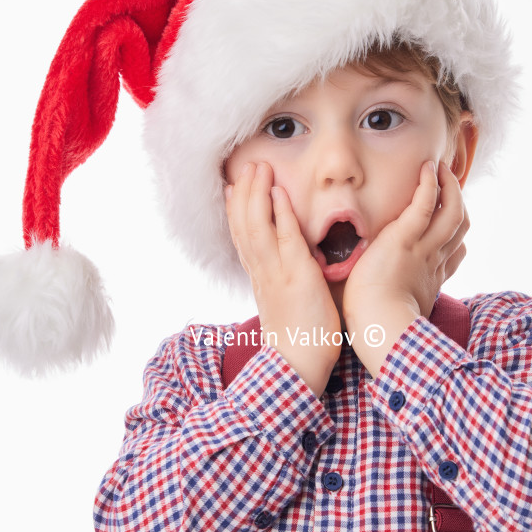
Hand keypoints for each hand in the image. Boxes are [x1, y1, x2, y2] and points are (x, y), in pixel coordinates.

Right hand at [225, 161, 341, 395]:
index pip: (242, 237)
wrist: (297, 365)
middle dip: (243, 194)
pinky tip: (278, 194)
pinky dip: (279, 214)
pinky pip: (284, 239)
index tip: (232, 188)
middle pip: (243, 225)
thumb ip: (286, 282)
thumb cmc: (299, 339)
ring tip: (259, 169)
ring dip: (257, 194)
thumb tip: (292, 266)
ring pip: (257, 226)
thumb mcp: (287, 303)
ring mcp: (276, 273)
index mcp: (260, 278)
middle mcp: (262, 272)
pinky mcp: (296, 277)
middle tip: (245, 167)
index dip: (236, 211)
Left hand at [342, 159, 468, 375]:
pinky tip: (428, 169)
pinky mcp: (406, 237)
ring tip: (442, 170)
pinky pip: (426, 203)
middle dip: (459, 204)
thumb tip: (375, 306)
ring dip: (451, 187)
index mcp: (429, 281)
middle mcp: (433, 261)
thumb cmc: (377, 328)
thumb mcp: (394, 314)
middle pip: (460, 228)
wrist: (378, 327)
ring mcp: (424, 248)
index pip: (455, 254)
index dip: (456, 238)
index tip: (450, 229)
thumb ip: (392, 303)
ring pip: (453, 212)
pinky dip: (431, 184)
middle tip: (449, 187)